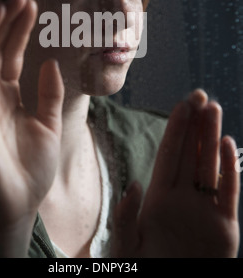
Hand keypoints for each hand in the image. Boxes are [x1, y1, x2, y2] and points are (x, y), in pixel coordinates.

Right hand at [0, 0, 63, 256]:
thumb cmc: (32, 168)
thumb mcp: (50, 124)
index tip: (32, 5)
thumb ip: (50, 94)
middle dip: (6, 22)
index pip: (13, 54)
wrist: (21, 205)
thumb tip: (51, 63)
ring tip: (3, 3)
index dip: (21, 29)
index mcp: (10, 97)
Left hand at [112, 90, 239, 257]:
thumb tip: (134, 184)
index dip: (175, 128)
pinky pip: (228, 192)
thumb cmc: (146, 273)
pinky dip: (229, 169)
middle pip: (190, 152)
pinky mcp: (225, 226)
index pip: (168, 155)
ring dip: (212, 137)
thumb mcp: (126, 249)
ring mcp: (204, 210)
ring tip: (213, 108)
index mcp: (157, 199)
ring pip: (209, 164)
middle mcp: (182, 198)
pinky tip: (227, 145)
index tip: (182, 104)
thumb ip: (126, 218)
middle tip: (200, 94)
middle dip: (195, 123)